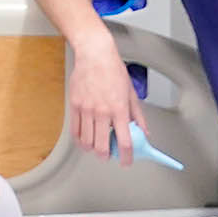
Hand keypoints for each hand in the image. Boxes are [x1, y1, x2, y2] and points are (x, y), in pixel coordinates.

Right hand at [66, 44, 142, 161]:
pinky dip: (80, 140)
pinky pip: (75, 131)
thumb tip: (143, 132)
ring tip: (97, 146)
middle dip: (106, 156)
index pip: (124, 141)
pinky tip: (85, 139)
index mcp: (119, 109)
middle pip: (102, 146)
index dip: (126, 157)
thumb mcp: (131, 93)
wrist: (94, 55)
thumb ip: (137, 116)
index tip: (126, 161)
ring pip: (87, 142)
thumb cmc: (113, 70)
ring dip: (93, 149)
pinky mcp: (74, 106)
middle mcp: (102, 111)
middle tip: (109, 155)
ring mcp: (86, 109)